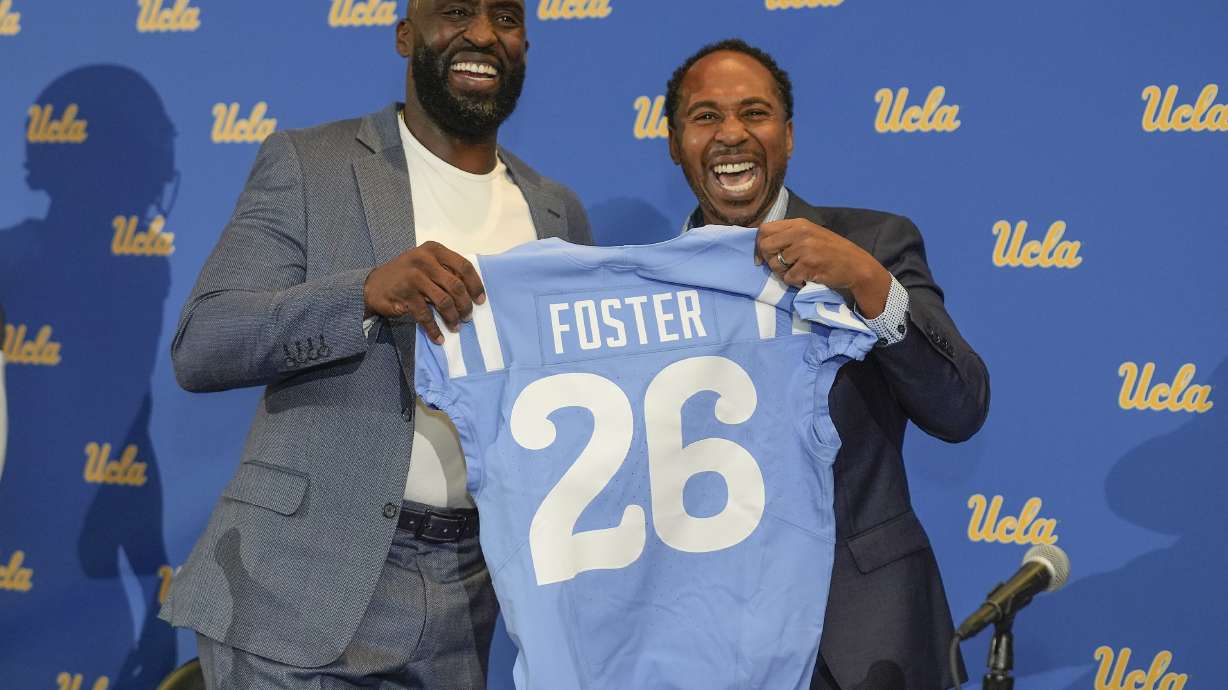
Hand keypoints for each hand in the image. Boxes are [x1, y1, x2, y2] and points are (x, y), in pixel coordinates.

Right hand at [363, 241, 484, 344]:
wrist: (373, 284)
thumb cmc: (406, 274)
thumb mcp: (426, 263)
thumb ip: (446, 270)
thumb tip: (472, 291)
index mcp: (434, 250)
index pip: (463, 266)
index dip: (475, 285)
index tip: (481, 300)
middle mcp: (424, 260)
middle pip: (456, 286)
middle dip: (465, 305)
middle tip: (468, 316)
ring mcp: (413, 277)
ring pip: (444, 301)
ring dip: (452, 317)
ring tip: (456, 326)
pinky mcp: (405, 294)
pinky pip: (426, 315)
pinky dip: (434, 329)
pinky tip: (439, 337)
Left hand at [756, 218, 891, 316]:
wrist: (856, 265)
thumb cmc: (831, 251)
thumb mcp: (810, 235)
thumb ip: (789, 236)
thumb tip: (761, 246)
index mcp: (798, 223)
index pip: (764, 229)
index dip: (759, 245)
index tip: (763, 257)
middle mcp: (800, 233)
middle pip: (765, 246)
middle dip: (769, 260)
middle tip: (783, 267)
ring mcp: (804, 248)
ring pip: (775, 265)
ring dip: (784, 273)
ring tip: (799, 272)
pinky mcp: (808, 265)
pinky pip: (788, 278)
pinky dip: (795, 282)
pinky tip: (806, 278)